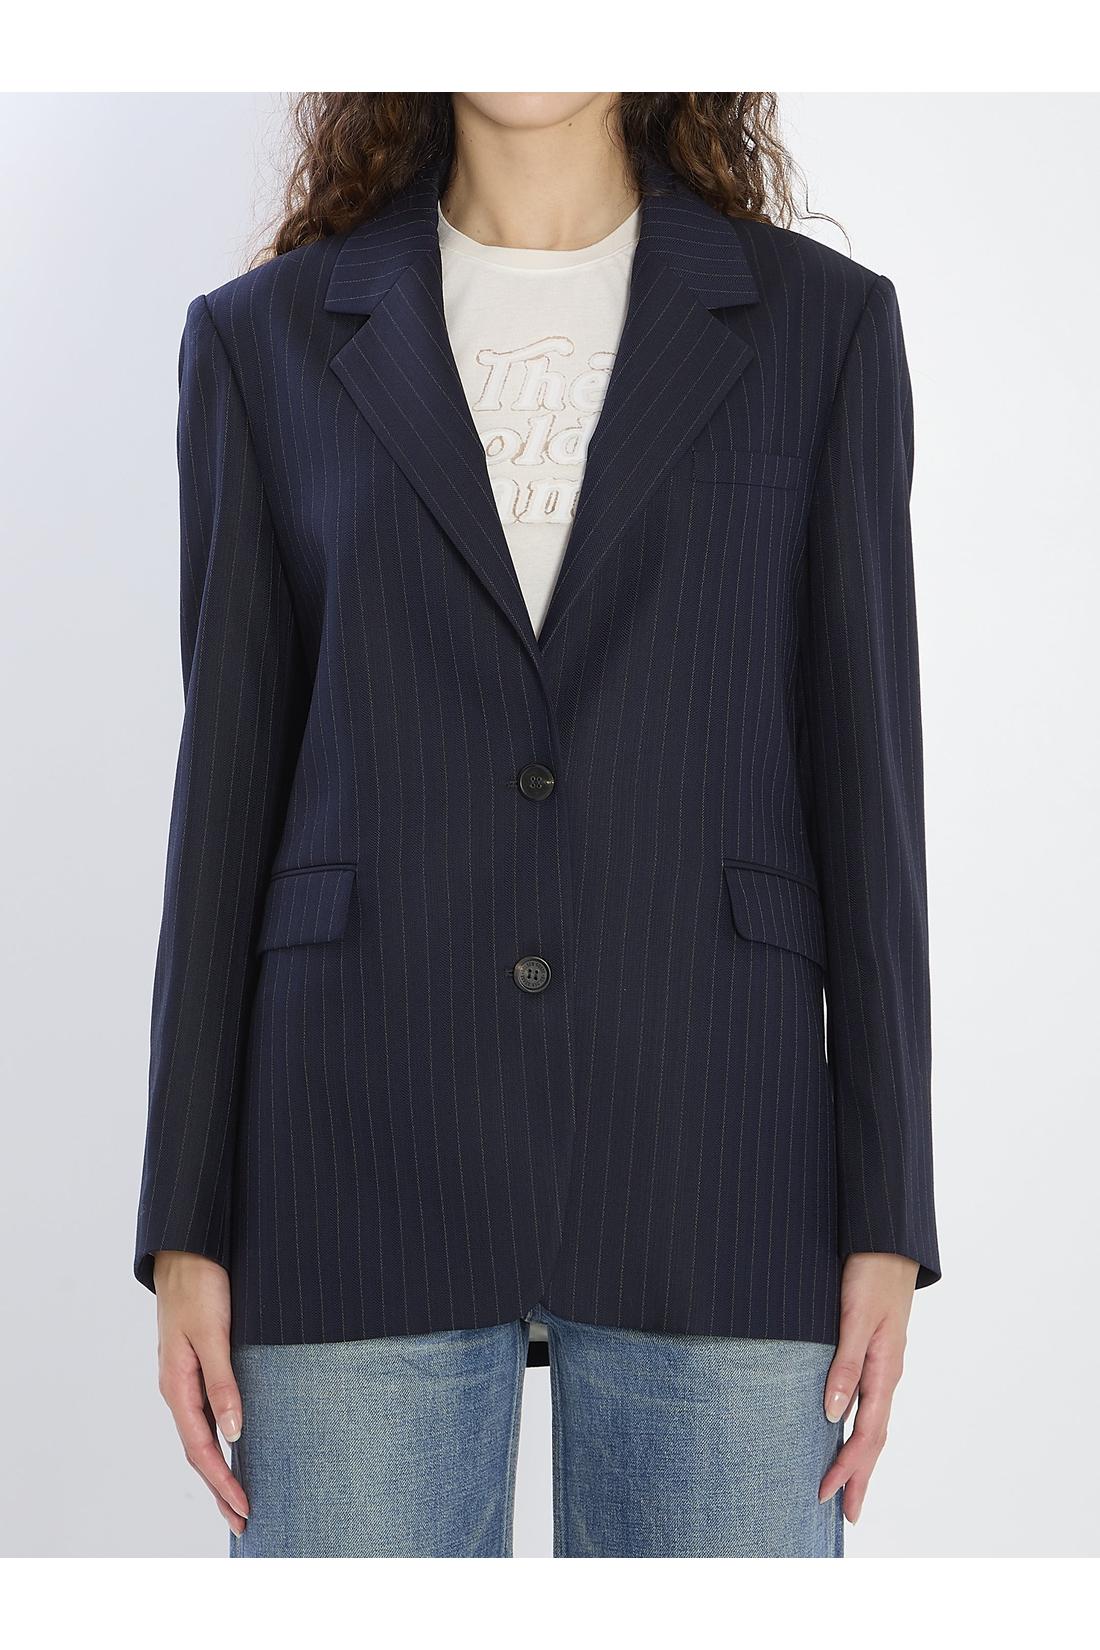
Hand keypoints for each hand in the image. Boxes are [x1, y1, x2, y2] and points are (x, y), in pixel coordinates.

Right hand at [153, 1251, 248, 1534]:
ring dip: (218, 1467)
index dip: (223, 1482)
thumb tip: (235, 1433)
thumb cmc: (199, 1285)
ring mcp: (184, 1376)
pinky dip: (218, 1438)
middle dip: (220, 1487)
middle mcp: (177, 1387)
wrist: (187, 1247)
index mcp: (177, 1385)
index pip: (201, 1448)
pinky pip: (204, 1412)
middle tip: (244, 1521)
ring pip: (201, 1433)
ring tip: (238, 1495)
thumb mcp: (212, 1333)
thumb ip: (222, 1382)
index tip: (245, 1508)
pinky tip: (232, 1443)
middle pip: (198, 1450)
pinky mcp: (195, 1362)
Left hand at [818, 1252, 918, 1523]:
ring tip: (846, 1483)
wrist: (886, 1238)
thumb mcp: (854, 1317)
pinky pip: (869, 1401)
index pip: (866, 1434)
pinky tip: (845, 1429)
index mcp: (883, 1370)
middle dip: (859, 1475)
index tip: (826, 1494)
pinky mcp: (875, 1350)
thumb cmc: (871, 1273)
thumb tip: (832, 1414)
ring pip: (873, 1421)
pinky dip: (859, 1426)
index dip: (847, 1467)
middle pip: (874, 1437)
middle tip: (844, 1512)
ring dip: (860, 1455)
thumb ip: (844, 1364)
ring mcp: (882, 1363)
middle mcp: (885, 1373)